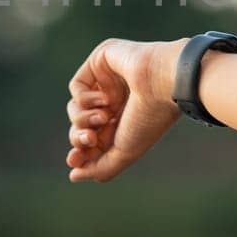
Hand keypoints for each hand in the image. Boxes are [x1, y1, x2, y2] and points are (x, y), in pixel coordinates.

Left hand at [64, 37, 186, 182]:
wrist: (163, 84)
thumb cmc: (149, 118)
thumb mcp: (124, 152)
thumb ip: (100, 168)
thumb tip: (73, 175)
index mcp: (126, 121)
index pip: (93, 139)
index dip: (80, 151)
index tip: (74, 160)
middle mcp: (117, 101)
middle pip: (81, 125)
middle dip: (80, 136)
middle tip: (89, 139)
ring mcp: (108, 81)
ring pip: (76, 107)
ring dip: (83, 119)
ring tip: (103, 118)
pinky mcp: (100, 61)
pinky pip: (76, 87)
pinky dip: (84, 99)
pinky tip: (106, 100)